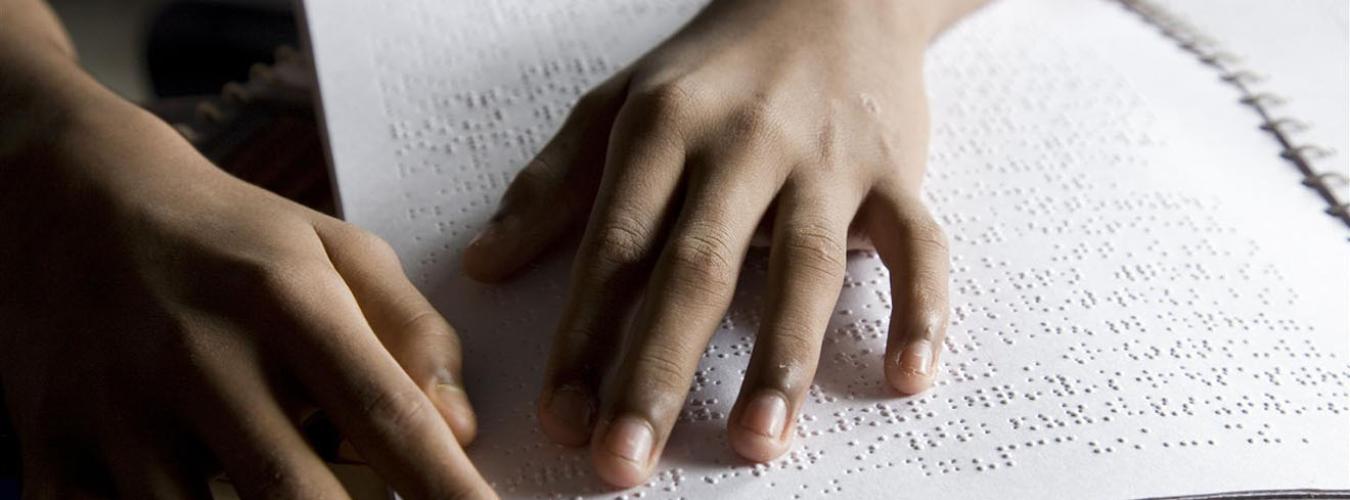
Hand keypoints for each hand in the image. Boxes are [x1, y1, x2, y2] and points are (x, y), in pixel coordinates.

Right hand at [0, 94, 495, 497]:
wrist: (65, 196)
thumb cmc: (225, 236)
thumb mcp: (333, 250)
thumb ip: (410, 330)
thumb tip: (460, 427)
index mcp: (284, 298)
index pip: (386, 414)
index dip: (445, 487)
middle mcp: (199, 354)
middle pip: (296, 493)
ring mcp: (117, 410)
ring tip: (298, 487)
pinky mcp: (53, 450)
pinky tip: (204, 494)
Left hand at [463, 0, 970, 487]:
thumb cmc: (714, 67)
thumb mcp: (618, 104)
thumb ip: (551, 185)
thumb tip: (484, 263)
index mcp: (662, 128)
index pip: (616, 246)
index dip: (584, 336)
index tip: (561, 416)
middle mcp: (742, 144)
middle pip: (697, 269)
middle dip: (657, 372)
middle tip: (625, 459)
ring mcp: (825, 159)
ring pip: (804, 266)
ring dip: (781, 359)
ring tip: (756, 441)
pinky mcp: (894, 172)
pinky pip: (919, 244)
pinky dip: (923, 309)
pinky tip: (909, 377)